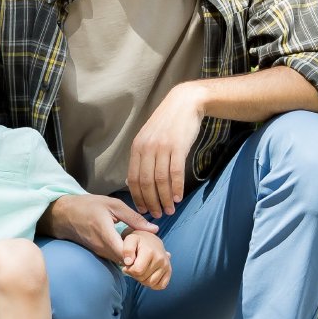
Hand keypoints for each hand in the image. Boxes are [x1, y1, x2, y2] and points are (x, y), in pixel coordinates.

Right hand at [45, 193, 155, 263]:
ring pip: (122, 261)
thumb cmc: (89, 206)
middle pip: (127, 261)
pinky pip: (116, 258)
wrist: (64, 214)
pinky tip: (135, 246)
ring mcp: (100, 253)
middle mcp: (102, 248)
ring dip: (136, 257)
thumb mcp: (113, 205)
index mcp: (106, 234)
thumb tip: (155, 229)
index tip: (152, 248)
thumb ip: (134, 218)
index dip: (141, 255)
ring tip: (148, 247)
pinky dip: (127, 255)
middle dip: (142, 258)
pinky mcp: (99, 253)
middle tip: (157, 250)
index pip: (127, 254)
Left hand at [120, 231, 170, 290]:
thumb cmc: (138, 241)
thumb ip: (127, 250)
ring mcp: (166, 266)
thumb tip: (128, 262)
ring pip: (151, 283)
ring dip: (143, 280)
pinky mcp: (169, 271)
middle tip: (134, 266)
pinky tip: (148, 275)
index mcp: (150, 252)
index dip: (129, 270)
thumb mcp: (129, 240)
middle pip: (143, 278)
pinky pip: (160, 286)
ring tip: (141, 270)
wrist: (151, 240)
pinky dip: (153, 284)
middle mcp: (160, 259)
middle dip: (135, 275)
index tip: (127, 265)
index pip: (137, 271)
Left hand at [126, 86, 202, 217]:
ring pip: (160, 180)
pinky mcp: (177, 147)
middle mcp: (146, 148)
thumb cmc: (167, 123)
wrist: (184, 103)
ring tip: (169, 210)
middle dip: (150, 202)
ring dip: (164, 199)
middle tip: (157, 215)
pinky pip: (175, 173)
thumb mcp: (148, 137)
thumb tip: (133, 181)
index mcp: (137, 147)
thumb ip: (142, 157)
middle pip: (145, 182)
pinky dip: (176, 188)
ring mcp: (162, 147)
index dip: (137, 197)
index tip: (143, 210)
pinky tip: (178, 198)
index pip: (133, 178)